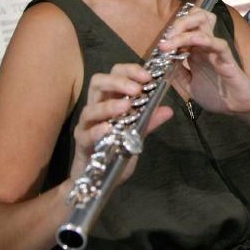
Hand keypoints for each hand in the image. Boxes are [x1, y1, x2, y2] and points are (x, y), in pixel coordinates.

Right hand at [70, 63, 172, 183]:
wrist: (98, 179)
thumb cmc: (115, 150)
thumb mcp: (136, 134)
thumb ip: (149, 121)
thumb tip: (168, 110)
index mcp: (110, 99)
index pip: (115, 74)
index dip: (129, 71)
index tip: (147, 76)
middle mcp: (96, 107)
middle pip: (98, 83)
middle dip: (117, 81)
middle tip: (137, 89)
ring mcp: (86, 125)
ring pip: (90, 108)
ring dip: (109, 105)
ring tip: (126, 106)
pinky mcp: (81, 143)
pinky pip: (86, 134)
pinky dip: (97, 130)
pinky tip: (108, 128)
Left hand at [158, 8, 249, 115]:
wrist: (237, 107)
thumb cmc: (216, 95)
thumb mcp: (189, 85)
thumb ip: (178, 72)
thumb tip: (165, 61)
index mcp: (196, 50)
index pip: (186, 27)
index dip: (171, 31)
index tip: (159, 44)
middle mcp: (205, 46)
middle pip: (195, 17)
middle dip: (178, 23)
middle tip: (165, 38)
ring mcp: (216, 50)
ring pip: (205, 23)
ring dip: (185, 28)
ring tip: (170, 41)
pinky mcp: (227, 58)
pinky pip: (218, 44)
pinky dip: (204, 39)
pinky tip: (193, 41)